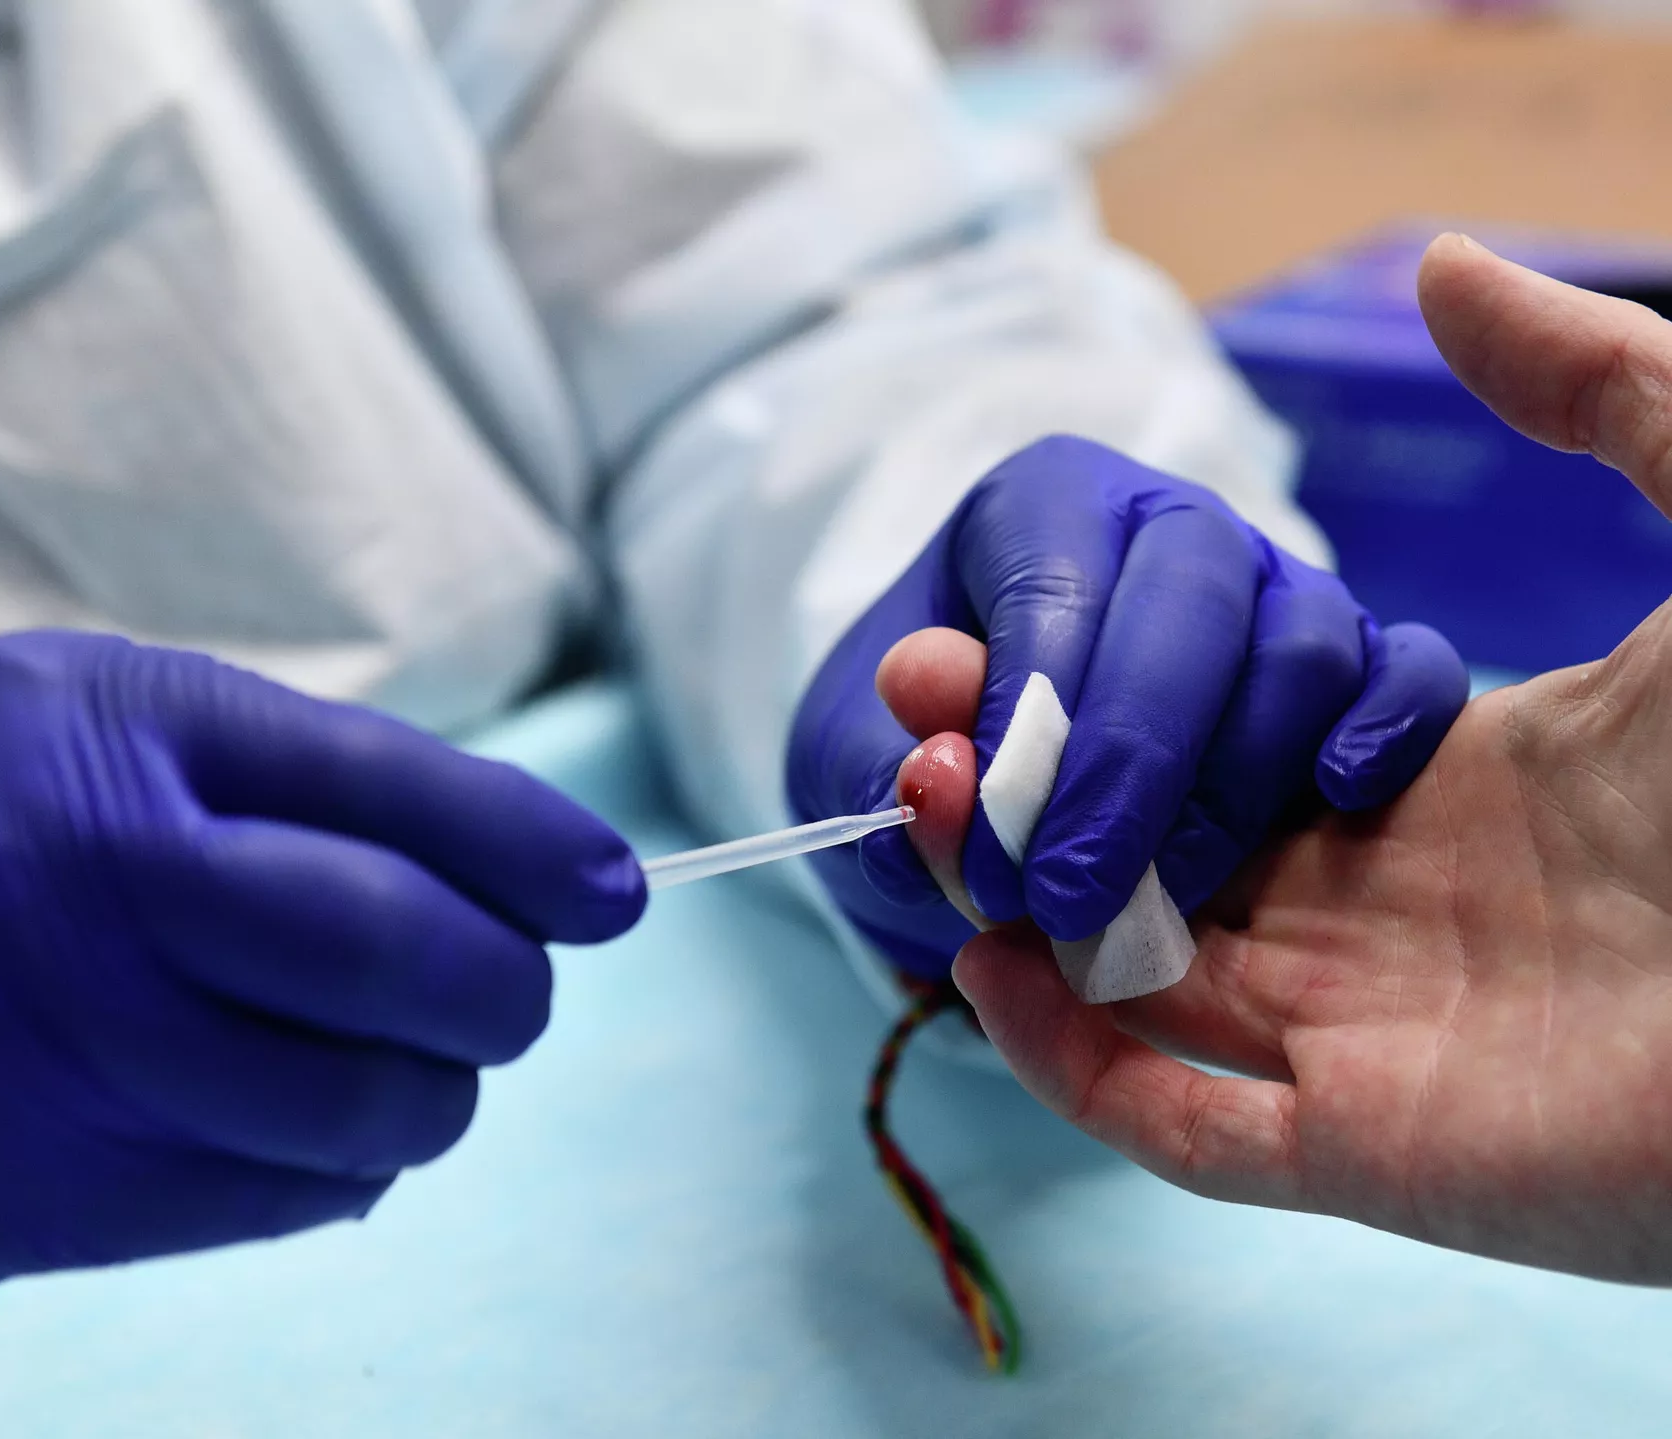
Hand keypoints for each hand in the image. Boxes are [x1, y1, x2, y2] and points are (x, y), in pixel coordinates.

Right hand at [0, 632, 644, 1306]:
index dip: (527, 843)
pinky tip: (306, 1123)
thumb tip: (540, 866)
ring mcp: (73, 1043)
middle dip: (505, 984)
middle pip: (391, 946)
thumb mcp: (100, 735)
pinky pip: (302, 1194)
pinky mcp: (72, 1189)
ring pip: (368, 1098)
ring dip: (436, 1092)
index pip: (380, 779)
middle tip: (516, 994)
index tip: (610, 891)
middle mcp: (84, 876)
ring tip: (406, 1063)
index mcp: (105, 725)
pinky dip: (351, 1165)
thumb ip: (301, 779)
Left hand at [786, 435, 1468, 978]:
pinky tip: (1337, 797)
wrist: (1002, 767)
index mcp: (1044, 506)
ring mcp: (1279, 583)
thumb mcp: (856, 757)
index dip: (1030, 727)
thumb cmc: (924, 739)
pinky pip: (1410, 669)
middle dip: (1133, 766)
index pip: (1055, 587)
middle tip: (1075, 901)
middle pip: (1192, 605)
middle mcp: (1172, 522)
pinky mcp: (1361, 653)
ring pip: (1303, 644)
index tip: (999, 857)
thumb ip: (881, 767)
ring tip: (1165, 898)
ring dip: (1236, 783)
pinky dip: (1390, 726)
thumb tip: (941, 775)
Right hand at [945, 235, 1671, 1282]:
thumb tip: (1445, 263)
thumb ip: (1601, 389)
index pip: (1219, 752)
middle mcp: (1380, 915)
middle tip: (919, 723)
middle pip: (1151, 865)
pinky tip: (991, 959)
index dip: (1101, 702)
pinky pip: (1177, 1119)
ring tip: (928, 802)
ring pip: (1134, 982)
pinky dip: (1068, 1056)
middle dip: (1025, 794)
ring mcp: (1367, 1038)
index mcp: (1434, 790)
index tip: (986, 641)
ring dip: (1014, 903)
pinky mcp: (1370, 1150)